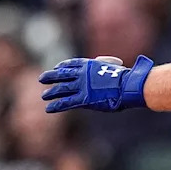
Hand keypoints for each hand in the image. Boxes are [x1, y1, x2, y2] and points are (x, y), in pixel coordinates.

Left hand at [39, 55, 153, 112]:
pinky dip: (57, 105)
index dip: (63, 66)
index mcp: (90, 65)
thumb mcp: (115, 66)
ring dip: (51, 92)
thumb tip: (105, 61)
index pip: (72, 64)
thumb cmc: (126, 77)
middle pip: (62, 75)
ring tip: (44, 96)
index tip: (57, 67)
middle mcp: (82, 74)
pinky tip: (49, 108)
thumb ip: (106, 64)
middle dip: (51, 77)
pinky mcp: (83, 99)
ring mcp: (82, 87)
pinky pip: (66, 102)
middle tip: (42, 78)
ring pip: (61, 89)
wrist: (128, 85)